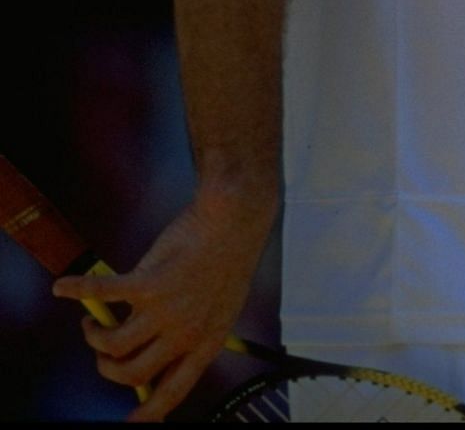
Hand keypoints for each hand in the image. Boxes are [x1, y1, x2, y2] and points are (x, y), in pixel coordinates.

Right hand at [52, 187, 273, 421]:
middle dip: (108, 367)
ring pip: (112, 344)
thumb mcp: (221, 307)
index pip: (175, 389)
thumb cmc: (227, 260)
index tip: (132, 423)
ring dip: (94, 335)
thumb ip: (193, 332)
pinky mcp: (149, 283)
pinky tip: (64, 287)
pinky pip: (102, 294)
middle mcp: (186, 333)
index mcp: (207, 341)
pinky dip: (78, 289)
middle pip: (131, 374)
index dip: (151, 412)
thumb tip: (156, 351)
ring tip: (94, 319)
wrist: (236, 220)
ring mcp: (167, 310)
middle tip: (103, 351)